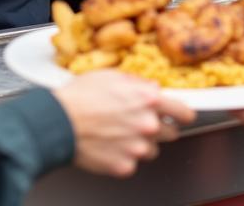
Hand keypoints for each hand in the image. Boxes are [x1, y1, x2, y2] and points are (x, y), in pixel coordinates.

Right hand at [52, 71, 194, 177]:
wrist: (59, 121)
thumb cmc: (80, 96)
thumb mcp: (112, 76)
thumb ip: (138, 84)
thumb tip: (150, 88)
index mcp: (148, 100)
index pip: (185, 112)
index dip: (183, 114)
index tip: (182, 116)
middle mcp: (148, 125)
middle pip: (170, 132)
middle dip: (158, 127)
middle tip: (138, 121)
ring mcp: (137, 148)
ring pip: (152, 149)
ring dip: (141, 143)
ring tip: (119, 133)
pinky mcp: (124, 166)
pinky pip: (132, 162)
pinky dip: (124, 155)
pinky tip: (109, 144)